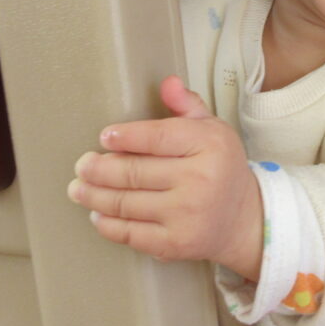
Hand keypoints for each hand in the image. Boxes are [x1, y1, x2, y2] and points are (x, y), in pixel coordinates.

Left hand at [68, 75, 262, 279]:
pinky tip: (98, 214)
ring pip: (125, 203)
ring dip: (94, 196)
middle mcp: (199, 180)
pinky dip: (107, 224)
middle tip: (82, 165)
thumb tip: (168, 82)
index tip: (104, 137)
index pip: (157, 137)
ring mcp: (186, 215)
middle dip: (98, 168)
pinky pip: (130, 233)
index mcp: (209, 145)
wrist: (245, 220)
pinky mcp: (175, 243)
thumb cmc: (222, 168)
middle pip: (133, 172)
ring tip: (79, 188)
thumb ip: (187, 105)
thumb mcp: (212, 129)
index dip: (125, 137)